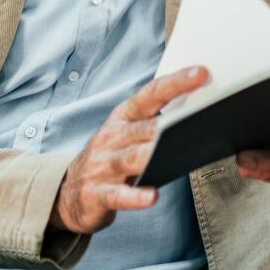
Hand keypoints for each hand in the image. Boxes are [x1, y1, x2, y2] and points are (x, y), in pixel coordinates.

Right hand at [49, 65, 208, 234]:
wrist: (69, 193)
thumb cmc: (110, 159)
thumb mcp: (127, 137)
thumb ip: (153, 127)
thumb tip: (196, 118)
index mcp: (122, 117)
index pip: (150, 94)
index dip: (176, 83)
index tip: (201, 73)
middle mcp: (111, 136)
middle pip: (143, 126)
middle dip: (170, 121)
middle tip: (198, 115)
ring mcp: (101, 165)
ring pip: (131, 158)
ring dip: (152, 154)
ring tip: (176, 151)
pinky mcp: (95, 194)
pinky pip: (117, 195)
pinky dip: (135, 196)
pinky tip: (152, 196)